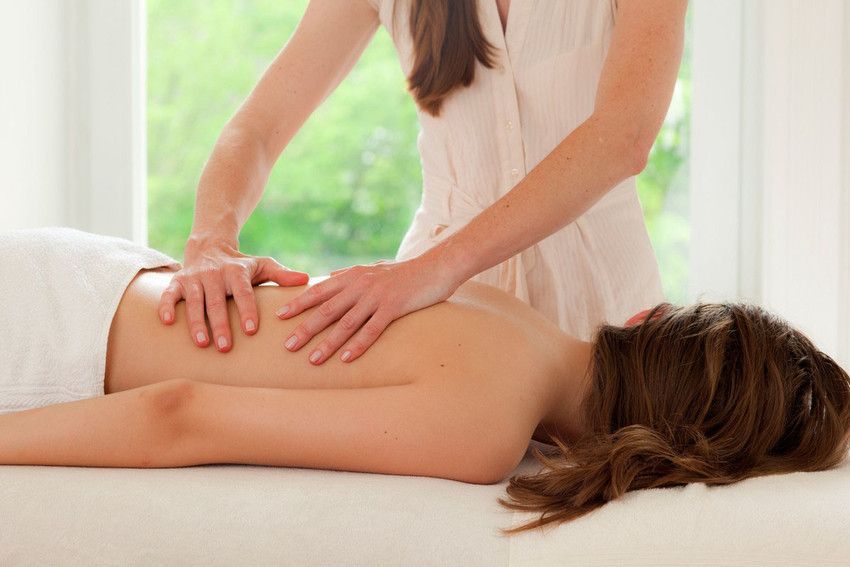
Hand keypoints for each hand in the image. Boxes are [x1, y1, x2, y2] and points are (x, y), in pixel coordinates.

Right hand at [158, 234, 309, 351]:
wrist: (209, 246)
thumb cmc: (241, 265)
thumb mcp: (262, 265)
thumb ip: (282, 275)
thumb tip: (306, 280)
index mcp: (236, 272)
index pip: (243, 292)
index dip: (247, 310)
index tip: (251, 330)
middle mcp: (214, 274)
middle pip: (217, 302)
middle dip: (220, 325)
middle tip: (226, 347)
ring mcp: (194, 278)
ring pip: (193, 301)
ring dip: (196, 323)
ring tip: (202, 344)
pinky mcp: (177, 282)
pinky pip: (169, 294)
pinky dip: (165, 306)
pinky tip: (167, 323)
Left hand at [277, 255, 460, 363]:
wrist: (436, 267)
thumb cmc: (404, 271)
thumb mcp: (373, 268)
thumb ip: (349, 274)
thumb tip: (328, 277)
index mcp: (353, 276)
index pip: (319, 290)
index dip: (298, 303)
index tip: (279, 316)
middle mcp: (361, 285)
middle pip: (327, 309)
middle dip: (306, 328)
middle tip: (288, 346)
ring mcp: (377, 296)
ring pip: (346, 323)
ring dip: (328, 343)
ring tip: (312, 359)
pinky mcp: (394, 307)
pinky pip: (372, 329)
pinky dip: (358, 345)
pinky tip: (347, 358)